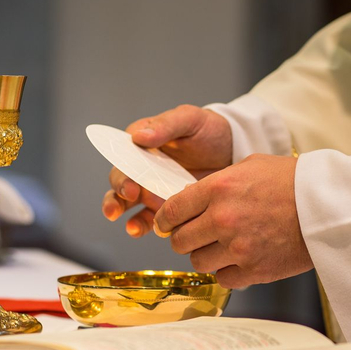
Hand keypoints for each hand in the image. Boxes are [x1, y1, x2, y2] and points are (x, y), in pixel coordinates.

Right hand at [101, 105, 232, 236]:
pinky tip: (140, 230)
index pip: (122, 156)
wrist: (234, 150)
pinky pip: (147, 218)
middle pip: (120, 181)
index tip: (129, 185)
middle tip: (129, 200)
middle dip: (117, 195)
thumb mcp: (190, 119)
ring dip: (122, 213)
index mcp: (142, 143)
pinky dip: (140, 225)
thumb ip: (166, 125)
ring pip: (126, 202)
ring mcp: (151, 187)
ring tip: (131, 226)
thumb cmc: (209, 130)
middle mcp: (142, 166)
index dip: (121, 171)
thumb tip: (139, 136)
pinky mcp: (164, 205)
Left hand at [153, 154, 311, 287]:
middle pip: (179, 240)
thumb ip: (217, 182)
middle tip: (195, 235)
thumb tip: (191, 197)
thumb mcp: (250, 165)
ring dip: (206, 255)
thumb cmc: (293, 181)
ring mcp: (238, 247)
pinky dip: (227, 271)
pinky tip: (239, 259)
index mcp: (218, 189)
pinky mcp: (254, 270)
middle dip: (184, 238)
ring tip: (222, 247)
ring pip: (198, 261)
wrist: (329, 206)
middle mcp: (223, 219)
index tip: (167, 224)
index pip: (171, 211)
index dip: (165, 219)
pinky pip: (222, 278)